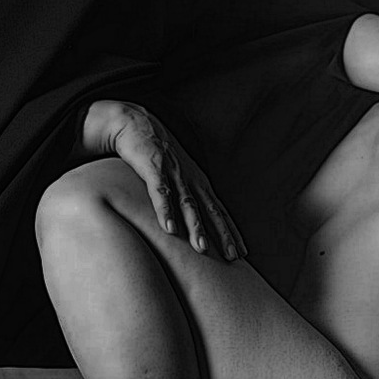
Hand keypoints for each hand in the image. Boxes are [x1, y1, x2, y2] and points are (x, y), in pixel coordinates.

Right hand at [80, 100, 246, 259]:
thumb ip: (182, 197)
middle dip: (223, 234)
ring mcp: (173, 173)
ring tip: (202, 249)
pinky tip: (169, 229)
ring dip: (196, 227)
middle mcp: (190, 179)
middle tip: (234, 257)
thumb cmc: (155, 154)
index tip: (243, 253)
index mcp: (197, 183)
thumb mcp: (175, 176)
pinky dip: (165, 210)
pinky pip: (160, 192)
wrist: (135, 122)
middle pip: (211, 210)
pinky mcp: (153, 168)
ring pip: (188, 204)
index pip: (219, 210)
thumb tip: (186, 225)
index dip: (231, 231)